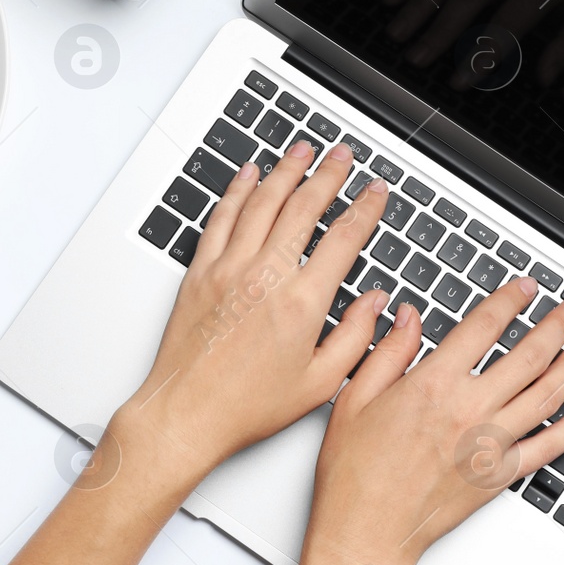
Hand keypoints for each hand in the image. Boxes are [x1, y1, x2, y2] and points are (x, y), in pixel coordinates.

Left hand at [112, 141, 390, 482]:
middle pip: (303, 207)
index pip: (343, 239)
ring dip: (285, 171)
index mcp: (301, 303)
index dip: (364, 209)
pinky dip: (237, 191)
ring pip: (262, 202)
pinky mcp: (199, 273)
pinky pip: (221, 218)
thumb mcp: (321, 384)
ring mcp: (228, 269)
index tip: (375, 191)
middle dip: (328, 175)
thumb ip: (356, 338)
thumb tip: (375, 303)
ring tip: (302, 151)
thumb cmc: (248, 407)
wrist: (187, 413)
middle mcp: (264, 276)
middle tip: (341, 156)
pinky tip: (248, 175)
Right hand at [301, 279, 563, 564]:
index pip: (485, 327)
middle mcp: (469, 410)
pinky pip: (547, 447)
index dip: (511, 301)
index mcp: (433, 384)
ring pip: (546, 395)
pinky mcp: (498, 476)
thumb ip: (389, 351)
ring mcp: (489, 444)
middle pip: (529, 355)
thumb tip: (408, 315)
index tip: (526, 288)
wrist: (365, 531)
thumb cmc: (354, 473)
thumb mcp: (355, 398)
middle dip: (558, 325)